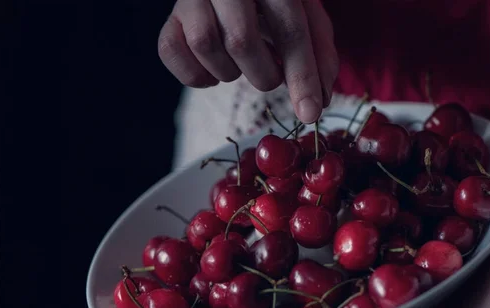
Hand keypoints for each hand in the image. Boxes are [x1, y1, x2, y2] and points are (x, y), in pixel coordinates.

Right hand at [157, 0, 338, 122]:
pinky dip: (195, 74)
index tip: (310, 113)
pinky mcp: (171, 16)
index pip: (289, 29)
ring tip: (242, 64)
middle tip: (271, 74)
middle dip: (263, 74)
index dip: (302, 76)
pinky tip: (214, 69)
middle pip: (241, 41)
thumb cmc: (274, 0)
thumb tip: (318, 100)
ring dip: (229, 72)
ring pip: (205, 44)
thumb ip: (319, 50)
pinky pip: (170, 50)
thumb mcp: (305, 13)